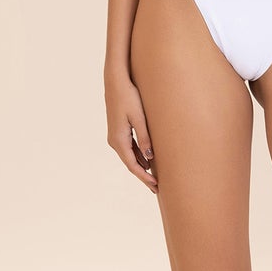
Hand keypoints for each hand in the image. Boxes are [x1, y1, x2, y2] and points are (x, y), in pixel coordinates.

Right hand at [105, 72, 158, 192]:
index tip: (155, 186)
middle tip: (157, 188)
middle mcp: (114, 141)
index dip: (144, 177)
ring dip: (141, 167)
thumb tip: (150, 157)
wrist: (116, 81)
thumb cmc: (129, 96)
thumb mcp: (139, 117)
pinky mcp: (119, 131)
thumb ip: (145, 138)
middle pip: (131, 164)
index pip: (132, 165)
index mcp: (118, 140)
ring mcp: (115, 136)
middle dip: (143, 176)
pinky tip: (148, 161)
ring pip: (130, 157)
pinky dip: (138, 157)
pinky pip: (129, 148)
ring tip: (154, 178)